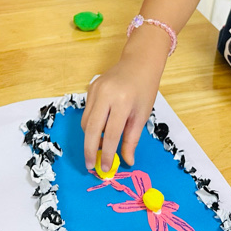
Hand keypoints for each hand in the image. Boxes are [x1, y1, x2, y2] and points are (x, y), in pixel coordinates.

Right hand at [81, 32, 167, 173]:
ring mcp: (95, 90)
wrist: (139, 63)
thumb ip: (132, 139)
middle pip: (90, 129)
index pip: (110, 134)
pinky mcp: (90, 88)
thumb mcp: (142, 115)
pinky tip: (101, 129)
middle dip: (89, 150)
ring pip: (85, 122)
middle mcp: (105, 94)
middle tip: (91, 165)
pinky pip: (87, 112)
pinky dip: (91, 125)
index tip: (106, 168)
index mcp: (122, 101)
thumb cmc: (144, 90)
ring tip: (100, 147)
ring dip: (90, 138)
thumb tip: (127, 161)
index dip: (107, 153)